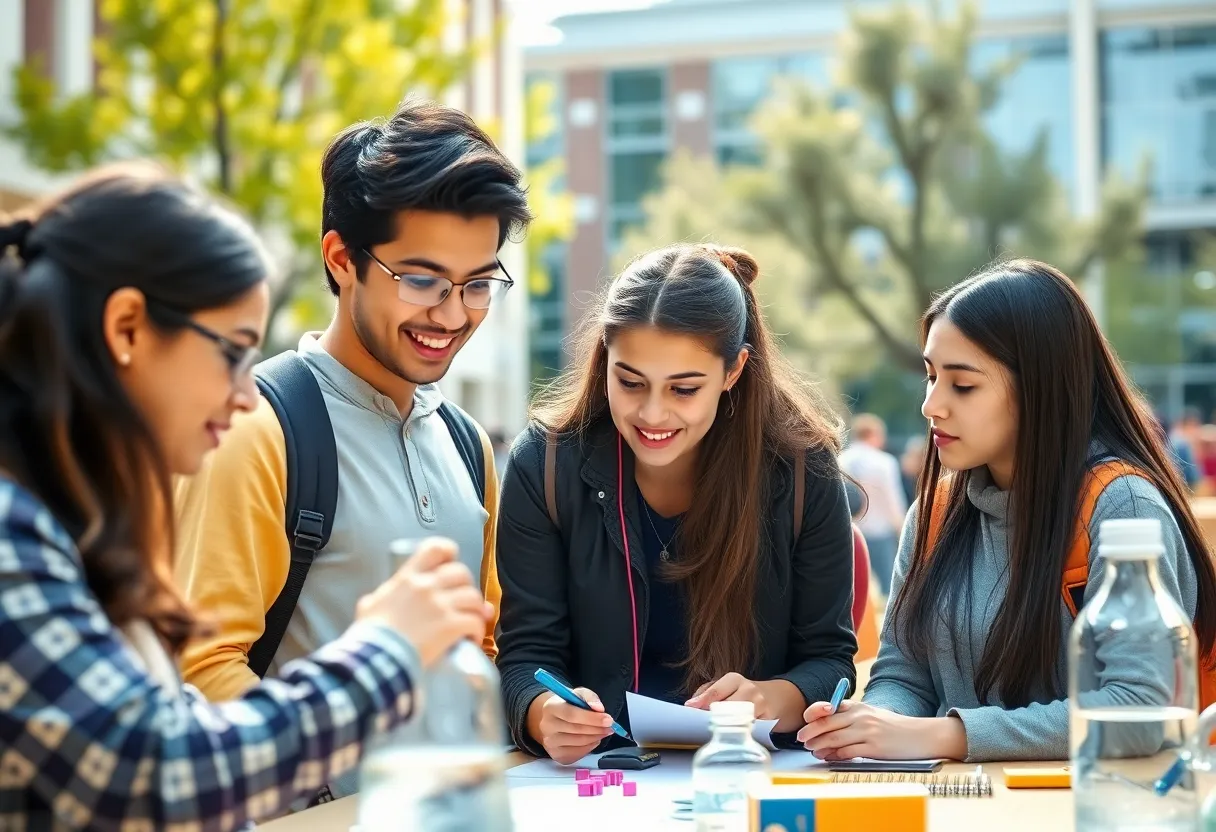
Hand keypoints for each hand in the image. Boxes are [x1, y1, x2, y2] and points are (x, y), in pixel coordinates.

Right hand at [354, 536, 491, 666]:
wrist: (376, 658)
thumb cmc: (369, 635)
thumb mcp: (369, 606)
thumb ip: (379, 598)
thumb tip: (373, 601)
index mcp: (408, 578)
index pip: (436, 549)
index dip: (449, 553)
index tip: (452, 564)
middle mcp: (427, 586)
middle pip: (461, 573)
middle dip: (466, 586)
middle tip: (463, 601)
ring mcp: (440, 605)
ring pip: (473, 597)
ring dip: (476, 610)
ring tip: (472, 622)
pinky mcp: (451, 626)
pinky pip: (476, 622)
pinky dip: (478, 631)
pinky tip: (472, 640)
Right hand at [526, 687, 614, 765]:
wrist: (552, 720)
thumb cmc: (568, 705)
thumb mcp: (577, 694)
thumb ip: (590, 697)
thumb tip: (599, 708)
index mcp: (551, 708)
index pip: (572, 715)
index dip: (592, 718)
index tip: (609, 719)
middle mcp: (547, 727)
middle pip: (577, 730)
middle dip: (597, 728)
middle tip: (611, 726)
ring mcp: (550, 744)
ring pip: (579, 743)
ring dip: (596, 737)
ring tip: (604, 731)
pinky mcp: (556, 756)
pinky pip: (578, 753)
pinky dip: (590, 746)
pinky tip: (594, 739)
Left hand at [685, 674, 805, 731]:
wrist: (780, 697)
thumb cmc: (745, 693)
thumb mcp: (728, 687)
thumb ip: (708, 692)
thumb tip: (692, 705)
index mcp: (734, 680)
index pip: (716, 691)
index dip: (702, 700)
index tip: (690, 708)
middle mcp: (748, 689)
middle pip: (727, 706)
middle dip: (713, 717)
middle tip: (701, 725)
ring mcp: (760, 705)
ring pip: (739, 719)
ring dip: (726, 727)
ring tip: (715, 733)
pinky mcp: (769, 720)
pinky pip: (751, 730)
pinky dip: (740, 735)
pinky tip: (733, 739)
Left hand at [796, 700, 966, 760]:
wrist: (920, 736)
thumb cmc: (894, 727)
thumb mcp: (872, 715)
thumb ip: (850, 719)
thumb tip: (827, 731)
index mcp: (858, 707)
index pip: (829, 708)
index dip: (813, 716)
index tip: (804, 724)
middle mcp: (861, 716)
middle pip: (827, 723)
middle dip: (810, 732)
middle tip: (801, 740)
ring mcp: (867, 732)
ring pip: (834, 738)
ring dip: (819, 745)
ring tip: (812, 750)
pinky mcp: (874, 748)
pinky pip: (848, 752)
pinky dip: (835, 755)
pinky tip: (828, 757)